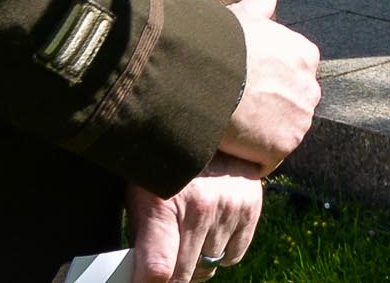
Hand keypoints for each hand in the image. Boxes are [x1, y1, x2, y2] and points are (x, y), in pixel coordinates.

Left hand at [128, 152, 262, 281]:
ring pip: (208, 266)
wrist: (209, 121)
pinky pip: (233, 256)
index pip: (158, 268)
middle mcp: (201, 208)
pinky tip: (210, 230)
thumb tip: (138, 273)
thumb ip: (142, 235)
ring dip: (196, 261)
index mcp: (163, 204)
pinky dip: (221, 251)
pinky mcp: (251, 206)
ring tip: (188, 237)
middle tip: (164, 262)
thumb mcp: (139, 194)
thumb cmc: (164, 163)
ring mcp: (230, 208)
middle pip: (183, 275)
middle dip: (171, 275)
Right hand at [218, 0, 320, 172]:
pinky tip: (229, 147)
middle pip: (289, 106)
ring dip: (258, 136)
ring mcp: (299, 121)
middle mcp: (311, 88)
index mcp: (306, 56)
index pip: (291, 76)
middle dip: (267, 110)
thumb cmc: (224, 41)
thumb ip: (261, 5)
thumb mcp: (244, 15)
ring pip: (279, 134)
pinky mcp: (282, 148)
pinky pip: (266, 160)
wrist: (210, 74)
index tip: (242, 85)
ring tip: (228, 129)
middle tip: (233, 109)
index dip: (265, 83)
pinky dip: (248, 158)